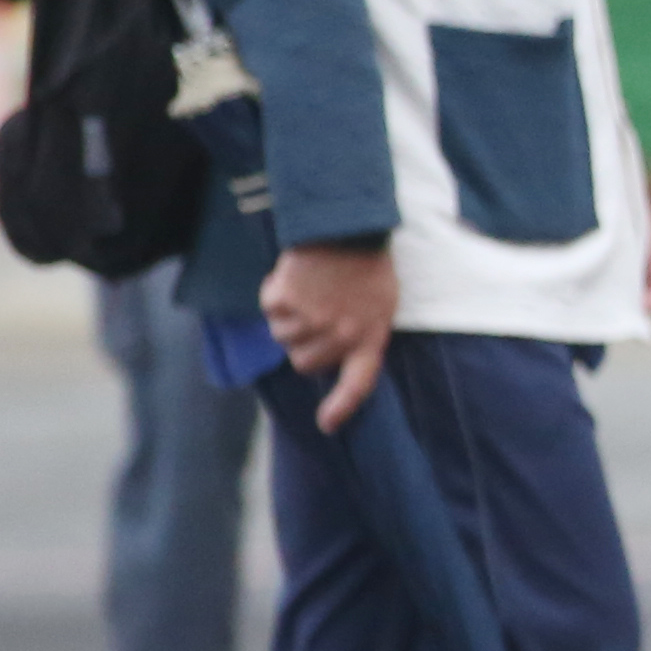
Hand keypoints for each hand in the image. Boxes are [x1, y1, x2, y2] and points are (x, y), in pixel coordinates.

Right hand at [263, 241, 396, 433]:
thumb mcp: (379, 302)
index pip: (359, 383)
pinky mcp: (286, 301)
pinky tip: (296, 274)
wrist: (349, 225)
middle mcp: (342, 335)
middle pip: (304, 362)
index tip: (326, 425)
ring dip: (289, 315)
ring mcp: (312, 320)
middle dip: (304, 341)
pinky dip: (276, 292)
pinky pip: (270, 308)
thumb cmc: (367, 264)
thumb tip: (334, 357)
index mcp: (371, 337)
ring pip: (282, 336)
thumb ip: (360, 332)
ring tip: (312, 288)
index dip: (341, 407)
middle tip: (318, 310)